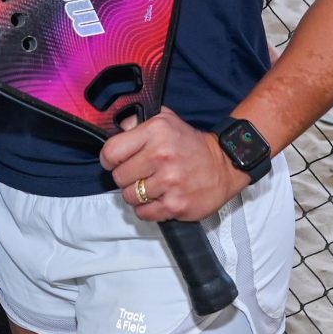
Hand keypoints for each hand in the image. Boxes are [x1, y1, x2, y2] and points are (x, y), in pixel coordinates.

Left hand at [100, 106, 249, 222]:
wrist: (223, 165)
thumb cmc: (190, 143)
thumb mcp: (164, 119)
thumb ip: (137, 121)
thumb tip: (116, 125)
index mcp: (155, 132)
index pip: (111, 152)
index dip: (109, 159)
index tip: (115, 162)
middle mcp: (161, 156)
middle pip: (118, 177)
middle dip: (125, 177)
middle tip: (138, 174)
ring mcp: (169, 182)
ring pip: (129, 197)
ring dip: (136, 195)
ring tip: (149, 187)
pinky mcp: (176, 205)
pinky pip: (143, 213)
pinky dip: (146, 209)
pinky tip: (157, 199)